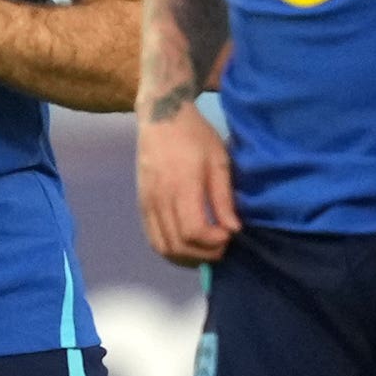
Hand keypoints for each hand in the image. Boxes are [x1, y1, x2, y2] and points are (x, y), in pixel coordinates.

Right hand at [138, 104, 237, 264]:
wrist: (161, 117)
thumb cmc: (195, 136)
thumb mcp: (218, 161)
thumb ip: (223, 198)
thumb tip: (232, 230)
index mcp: (181, 186)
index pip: (194, 231)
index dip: (214, 242)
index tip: (229, 234)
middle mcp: (160, 199)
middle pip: (178, 245)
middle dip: (204, 254)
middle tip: (222, 246)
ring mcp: (147, 203)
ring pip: (163, 248)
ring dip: (186, 257)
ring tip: (206, 250)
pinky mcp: (142, 205)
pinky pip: (153, 239)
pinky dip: (171, 250)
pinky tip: (188, 246)